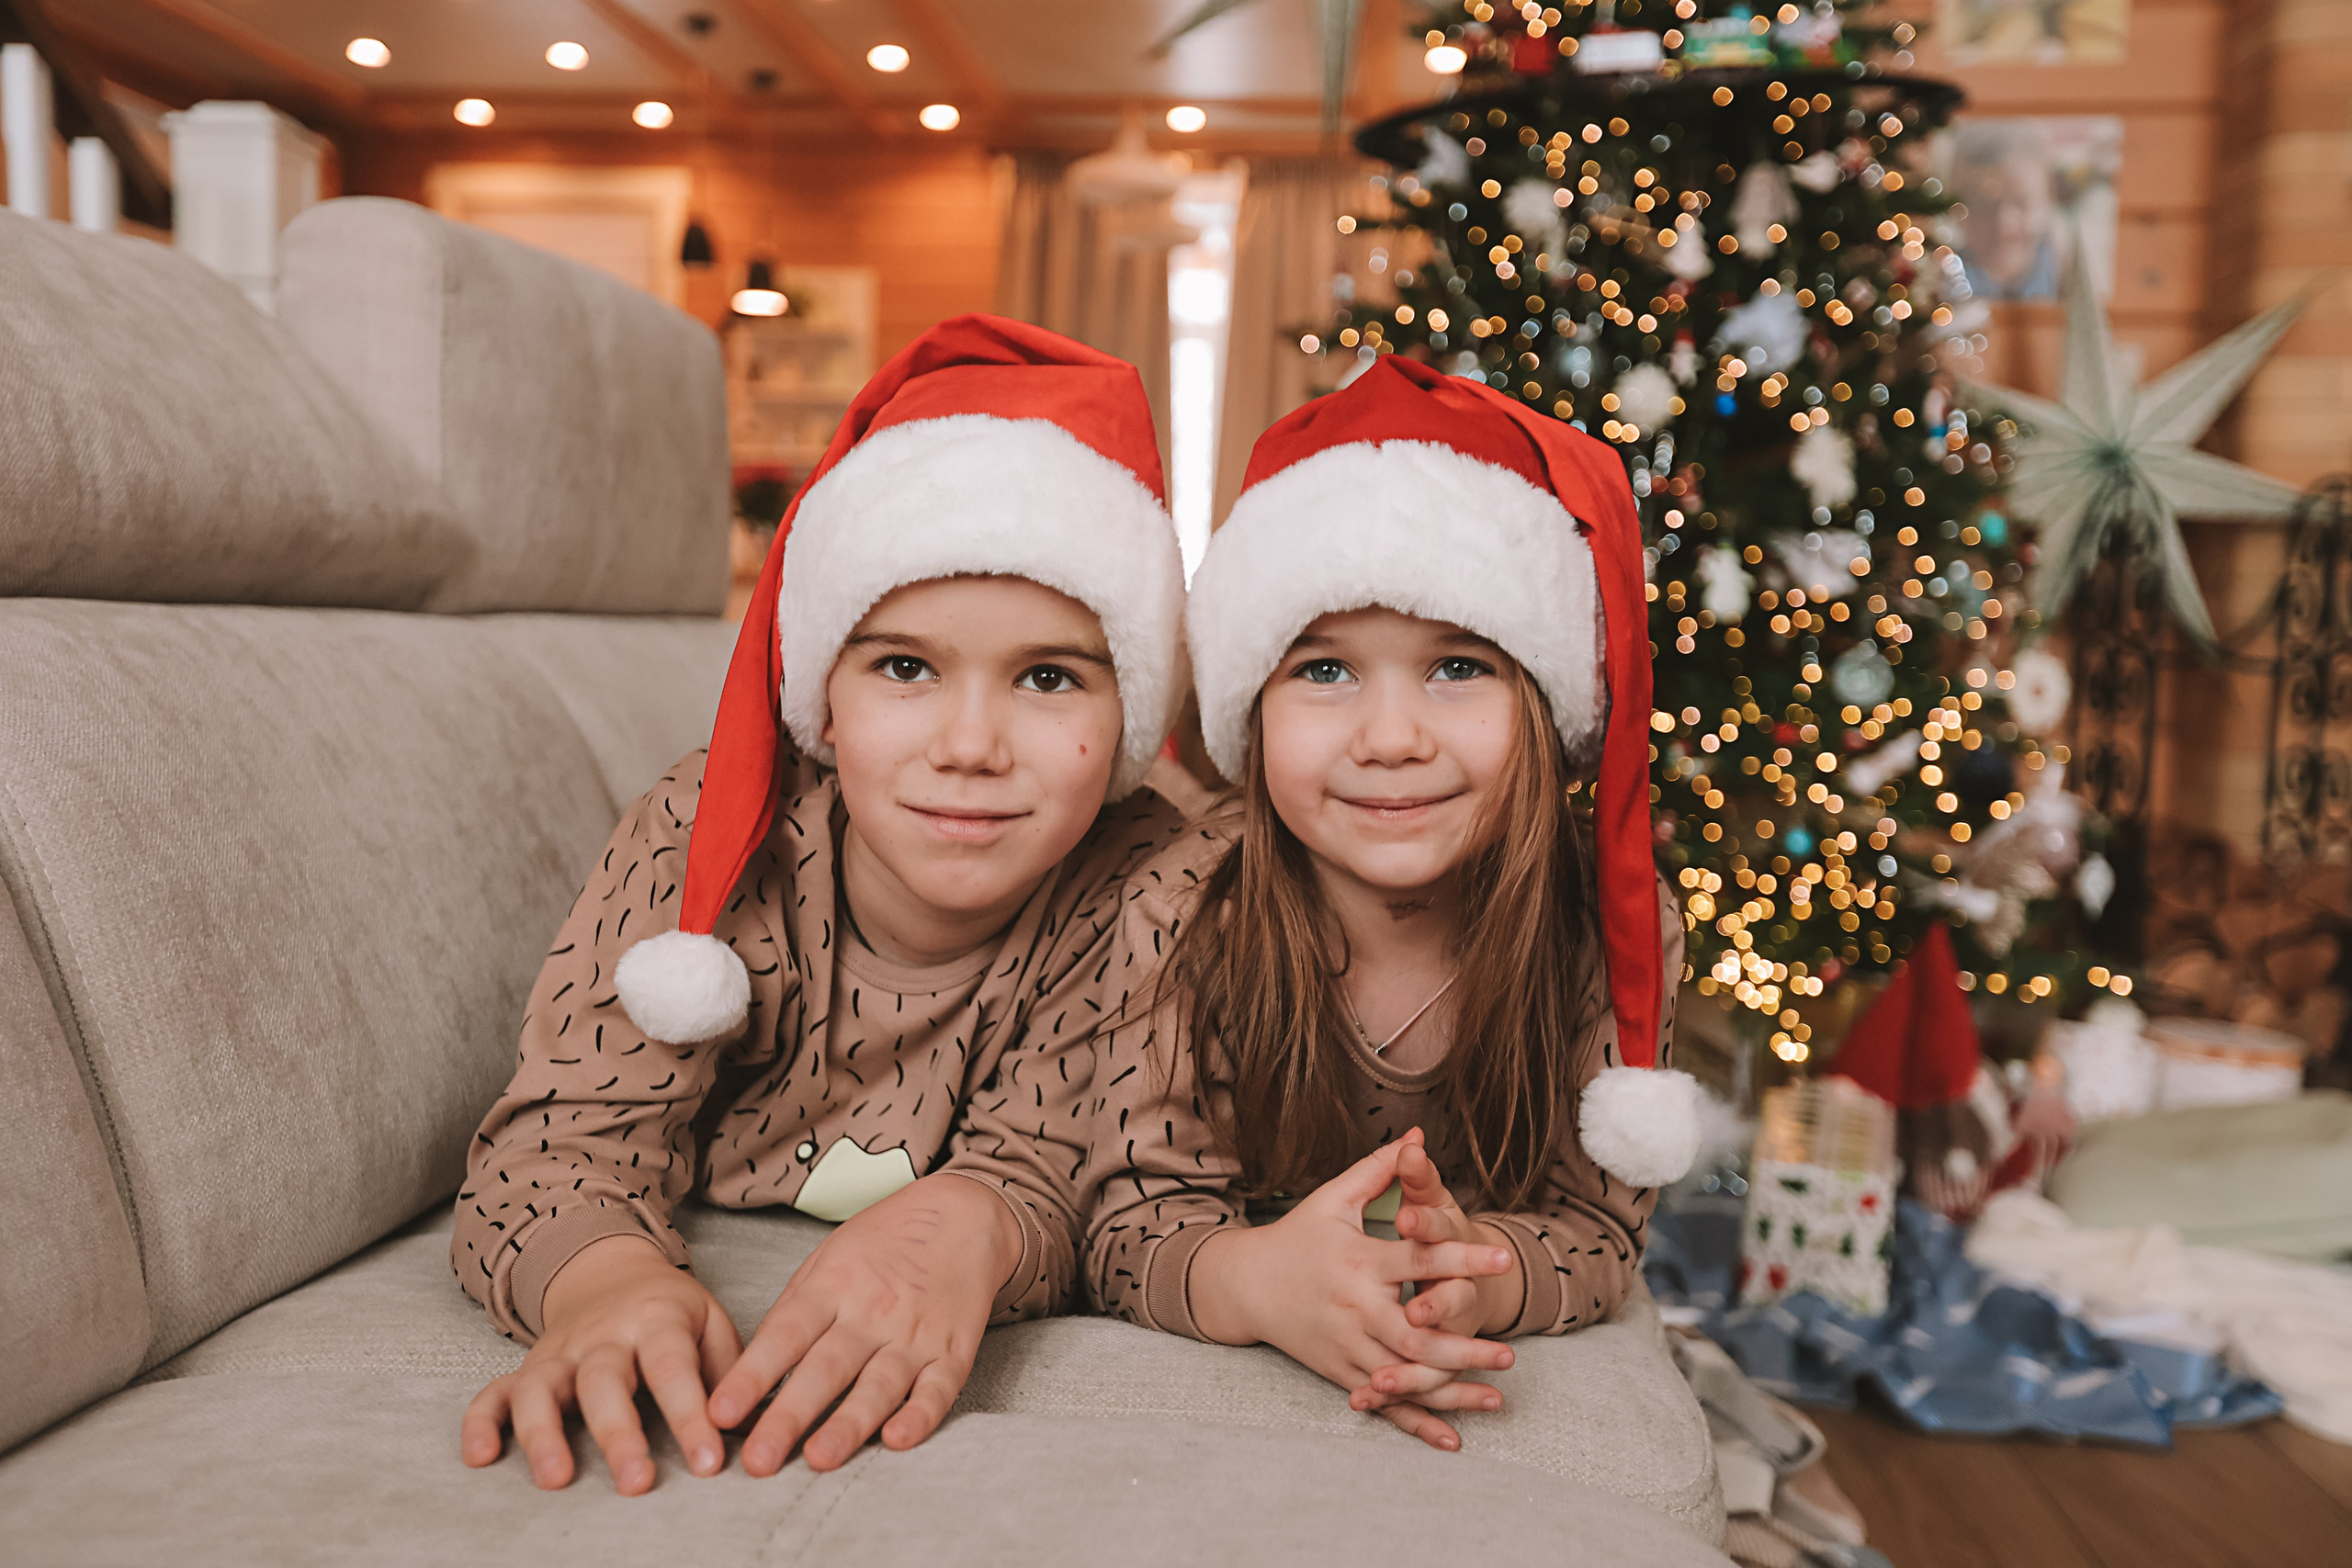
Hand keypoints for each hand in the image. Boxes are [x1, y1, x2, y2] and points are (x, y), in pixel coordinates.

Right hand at [460, 1232, 740, 1494]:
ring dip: (544, 1434)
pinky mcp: (526, 1368)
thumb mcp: (712, 1323)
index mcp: (656, 1318)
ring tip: (556, 1479)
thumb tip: (755, 1428)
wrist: (611, 1270)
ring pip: (541, 1388)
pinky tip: (482, 1458)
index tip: (708, 1464)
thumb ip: (731, 1372)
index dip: (690, 1416)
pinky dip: (481, 1422)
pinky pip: (494, 1392)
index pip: (673, 1369)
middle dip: (618, 1434)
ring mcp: (558, 1351)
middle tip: (636, 1484)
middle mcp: (602, 1334)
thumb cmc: (672, 1313)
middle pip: (603, 1381)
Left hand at [706, 1173, 1020, 1474]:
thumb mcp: (828, 1258)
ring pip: (878, 1386)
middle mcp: (872, 1313)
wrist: (963, 1216)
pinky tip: (897, 1439)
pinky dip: (919, 1416)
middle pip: (825, 1370)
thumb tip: (756, 1368)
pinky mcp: (953, 1353)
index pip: (784, 1336)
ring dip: (848, 1425)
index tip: (719, 1413)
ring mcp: (914, 1335)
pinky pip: (937, 1390)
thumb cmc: (886, 1241)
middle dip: (789, 1417)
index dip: (751, 1376)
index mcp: (833, 1287)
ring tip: (818, 1459)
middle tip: (758, 1461)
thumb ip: (796, 1310)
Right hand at [1185, 1131, 1517, 1451]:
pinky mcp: (1342, 1374)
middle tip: (1508, 1352)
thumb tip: (1418, 1135)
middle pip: (1415, 1337)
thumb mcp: (1333, 1198)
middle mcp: (1354, 1309)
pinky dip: (1417, 1422)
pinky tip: (1453, 1437)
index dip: (1460, 1259)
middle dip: (1463, 1347)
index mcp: (1358, 1262)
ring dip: (1451, 1390)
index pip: (1417, 1260)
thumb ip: (1381, 1170)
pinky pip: (1385, 1403)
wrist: (1245, 1286)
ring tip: (1496, 1397)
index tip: (1501, 1258)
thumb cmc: (1297, 1237)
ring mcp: (1347, 1347)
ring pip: (1403, 1378)